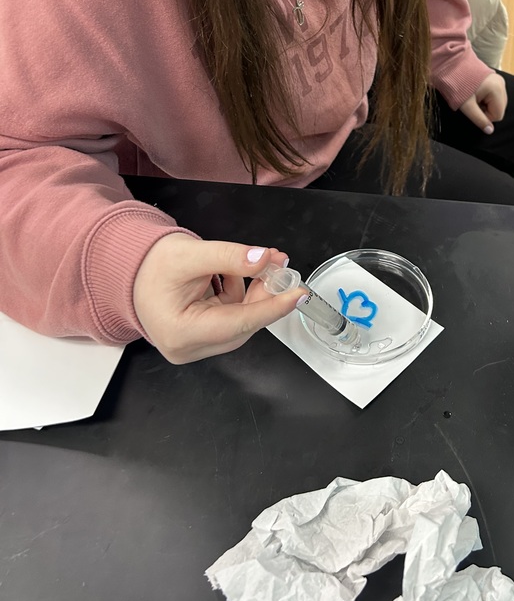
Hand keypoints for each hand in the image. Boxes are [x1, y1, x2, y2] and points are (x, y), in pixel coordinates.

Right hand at [133, 234, 301, 362]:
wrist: (128, 271)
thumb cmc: (149, 266)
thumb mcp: (190, 253)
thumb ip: (228, 257)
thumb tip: (263, 259)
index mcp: (180, 332)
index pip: (238, 323)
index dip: (271, 307)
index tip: (297, 294)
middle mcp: (188, 347)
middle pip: (242, 324)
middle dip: (265, 294)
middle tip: (280, 265)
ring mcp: (195, 345)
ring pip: (241, 321)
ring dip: (256, 292)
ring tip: (264, 263)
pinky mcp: (201, 337)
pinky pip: (232, 317)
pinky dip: (243, 295)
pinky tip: (243, 273)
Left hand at [459, 72, 506, 133]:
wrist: (450, 64)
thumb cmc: (457, 84)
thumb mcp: (466, 105)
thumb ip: (479, 119)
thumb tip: (490, 131)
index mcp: (497, 89)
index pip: (498, 115)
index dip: (485, 117)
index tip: (472, 109)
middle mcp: (501, 84)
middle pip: (499, 108)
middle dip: (486, 110)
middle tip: (472, 103)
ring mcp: (499, 80)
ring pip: (496, 102)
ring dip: (485, 104)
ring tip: (473, 97)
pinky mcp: (494, 78)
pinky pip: (494, 95)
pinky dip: (485, 98)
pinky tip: (475, 93)